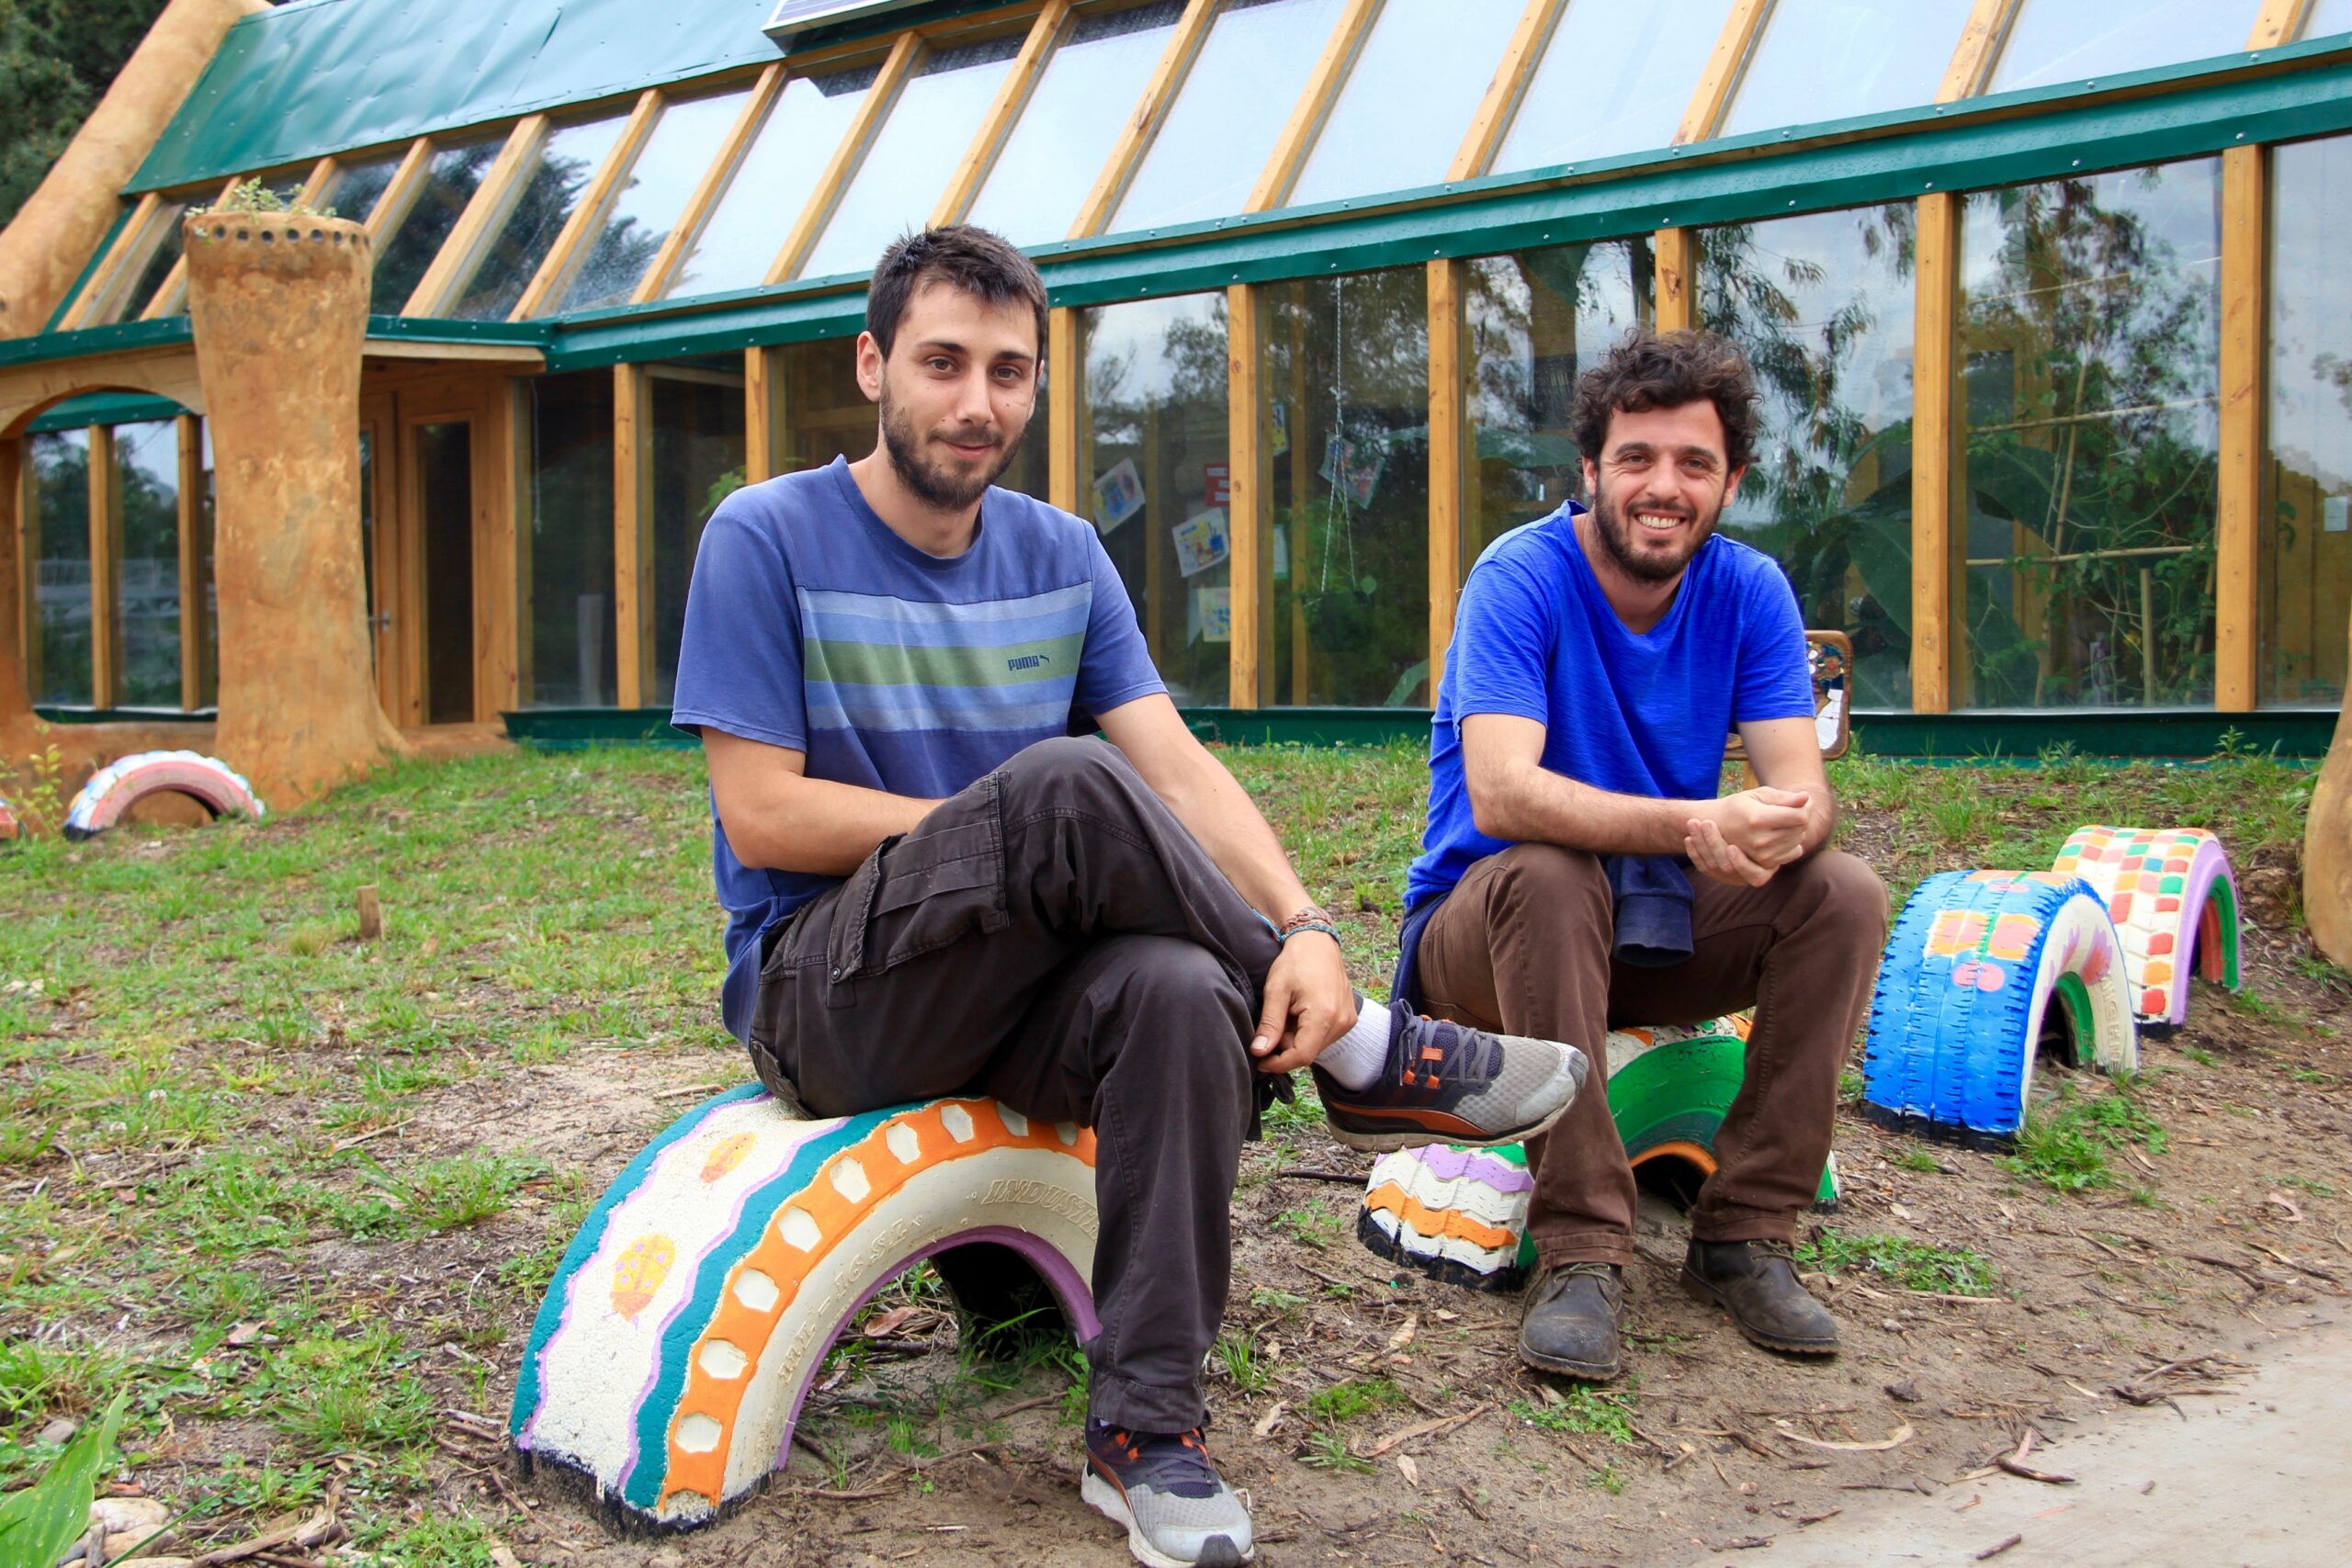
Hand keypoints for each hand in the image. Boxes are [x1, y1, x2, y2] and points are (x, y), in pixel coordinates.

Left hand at [1249, 932, 1356, 1073]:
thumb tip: (1259, 1052)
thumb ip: (1269, 1024)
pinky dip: (1308, 1032)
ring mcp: (1347, 1020)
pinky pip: (1324, 1037)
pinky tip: (1300, 1013)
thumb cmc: (1295, 961)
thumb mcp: (1275, 991)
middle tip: (1273, 1023)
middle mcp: (1341, 1022)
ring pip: (1315, 1046)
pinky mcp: (1348, 1018)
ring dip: (1296, 1039)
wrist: (1317, 942)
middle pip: (1308, 1052)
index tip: (1259, 1061)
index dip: (1278, 1063)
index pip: (1301, 1056)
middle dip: (1285, 1046)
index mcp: (1324, 1015)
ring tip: (1288, 1013)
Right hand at [1686, 787, 1809, 886]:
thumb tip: (1806, 797)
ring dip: (1796, 829)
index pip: (1800, 816)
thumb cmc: (1740, 806)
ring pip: (1799, 840)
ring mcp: (1762, 855)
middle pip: (1801, 829)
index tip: (1802, 800)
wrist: (1718, 827)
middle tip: (1791, 808)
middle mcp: (1760, 840)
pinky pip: (1794, 852)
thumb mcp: (1758, 794)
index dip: (1806, 806)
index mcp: (1757, 819)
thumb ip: (1783, 797)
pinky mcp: (1765, 864)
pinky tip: (1779, 834)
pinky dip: (1792, 842)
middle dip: (1802, 816)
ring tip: (1781, 821)